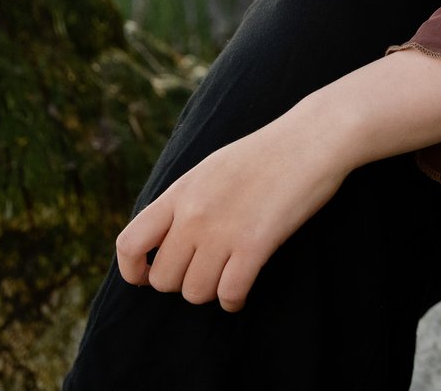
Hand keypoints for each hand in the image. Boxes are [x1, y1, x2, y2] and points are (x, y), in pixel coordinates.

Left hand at [113, 107, 352, 311]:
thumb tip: (167, 238)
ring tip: (225, 279)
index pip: (129, 243)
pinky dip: (234, 301)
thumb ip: (185, 202)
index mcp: (179, 192)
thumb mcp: (211, 169)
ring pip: (194, 292)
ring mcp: (223, 230)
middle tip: (203, 272)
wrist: (311, 138)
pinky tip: (242, 293)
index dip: (133, 270)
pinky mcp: (255, 243)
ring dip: (210, 292)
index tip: (148, 276)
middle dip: (181, 283)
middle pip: (163, 278)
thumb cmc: (266, 153)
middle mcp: (194, 214)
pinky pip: (229, 293)